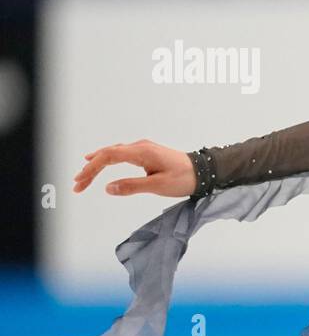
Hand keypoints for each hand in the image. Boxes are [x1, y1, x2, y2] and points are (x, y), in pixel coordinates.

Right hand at [73, 140, 196, 196]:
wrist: (204, 172)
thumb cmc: (184, 179)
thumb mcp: (158, 186)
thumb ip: (132, 186)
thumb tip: (107, 188)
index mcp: (142, 152)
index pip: (109, 156)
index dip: (92, 169)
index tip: (80, 182)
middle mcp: (140, 147)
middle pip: (108, 154)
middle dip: (90, 169)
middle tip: (77, 184)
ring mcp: (143, 149)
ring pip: (113, 153)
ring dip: (97, 165)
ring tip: (83, 176)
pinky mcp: (147, 154)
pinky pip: (121, 154)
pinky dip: (108, 160)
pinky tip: (99, 162)